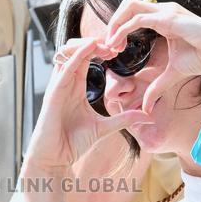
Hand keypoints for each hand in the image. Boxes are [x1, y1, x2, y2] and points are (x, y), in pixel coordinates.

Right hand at [25, 37, 150, 173]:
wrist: (55, 159)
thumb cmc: (73, 144)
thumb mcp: (105, 128)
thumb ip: (124, 119)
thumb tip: (147, 116)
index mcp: (75, 86)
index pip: (85, 57)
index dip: (100, 49)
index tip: (118, 49)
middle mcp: (65, 83)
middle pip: (74, 49)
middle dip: (93, 42)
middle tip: (114, 44)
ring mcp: (57, 86)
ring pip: (66, 53)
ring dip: (85, 44)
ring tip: (104, 45)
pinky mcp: (53, 94)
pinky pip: (64, 68)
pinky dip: (76, 56)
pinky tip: (90, 48)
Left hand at [102, 0, 200, 112]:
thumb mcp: (172, 75)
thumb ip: (156, 87)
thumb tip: (145, 108)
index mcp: (162, 19)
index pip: (132, 16)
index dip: (118, 30)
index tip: (112, 51)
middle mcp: (162, 11)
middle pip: (126, 6)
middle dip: (111, 24)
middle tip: (107, 47)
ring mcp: (165, 12)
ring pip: (128, 7)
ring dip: (114, 25)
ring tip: (110, 46)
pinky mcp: (168, 18)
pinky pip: (137, 19)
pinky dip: (123, 30)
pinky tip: (117, 45)